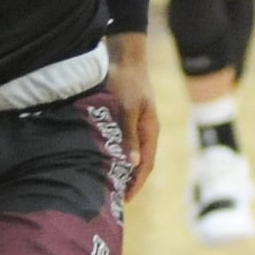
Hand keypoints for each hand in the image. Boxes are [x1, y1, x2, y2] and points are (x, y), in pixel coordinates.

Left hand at [105, 34, 158, 201]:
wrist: (125, 56)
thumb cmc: (125, 80)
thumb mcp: (127, 107)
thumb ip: (129, 134)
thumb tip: (133, 163)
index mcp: (150, 130)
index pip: (146, 164)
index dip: (136, 183)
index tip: (125, 199)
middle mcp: (146, 130)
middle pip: (140, 162)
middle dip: (130, 180)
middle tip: (115, 198)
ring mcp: (137, 123)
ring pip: (131, 152)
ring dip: (123, 168)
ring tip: (109, 183)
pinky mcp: (126, 117)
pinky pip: (123, 142)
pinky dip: (116, 153)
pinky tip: (104, 159)